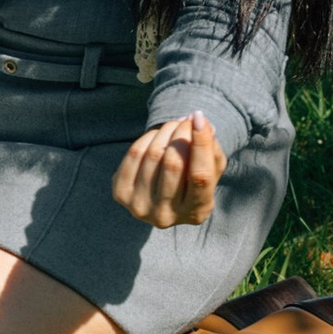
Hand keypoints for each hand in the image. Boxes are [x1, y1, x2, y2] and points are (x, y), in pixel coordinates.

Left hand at [110, 115, 222, 229]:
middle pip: (173, 163)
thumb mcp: (211, 167)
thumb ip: (211, 148)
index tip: (198, 116)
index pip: (200, 176)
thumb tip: (198, 122)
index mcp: (197, 212)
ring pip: (153, 154)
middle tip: (185, 121)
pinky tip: (155, 137)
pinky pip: (134, 154)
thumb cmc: (192, 177)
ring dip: (164, 131)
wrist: (161, 194)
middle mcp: (167, 217)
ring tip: (172, 127)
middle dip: (180, 132)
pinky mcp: (121, 194)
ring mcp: (140, 207)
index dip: (200, 144)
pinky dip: (147, 138)